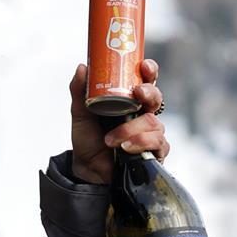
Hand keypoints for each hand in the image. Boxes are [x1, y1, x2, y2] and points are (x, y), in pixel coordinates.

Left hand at [69, 58, 169, 182]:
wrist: (87, 171)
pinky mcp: (155, 151)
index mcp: (129, 102)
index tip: (143, 66)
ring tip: (110, 140)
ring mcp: (151, 133)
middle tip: (138, 93)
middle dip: (150, 93)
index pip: (145, 82)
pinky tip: (125, 148)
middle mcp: (143, 115)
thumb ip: (79, 92)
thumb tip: (82, 68)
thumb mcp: (80, 114)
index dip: (149, 71)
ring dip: (131, 129)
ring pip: (153, 122)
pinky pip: (157, 143)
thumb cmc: (88, 141)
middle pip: (156, 98)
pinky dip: (139, 143)